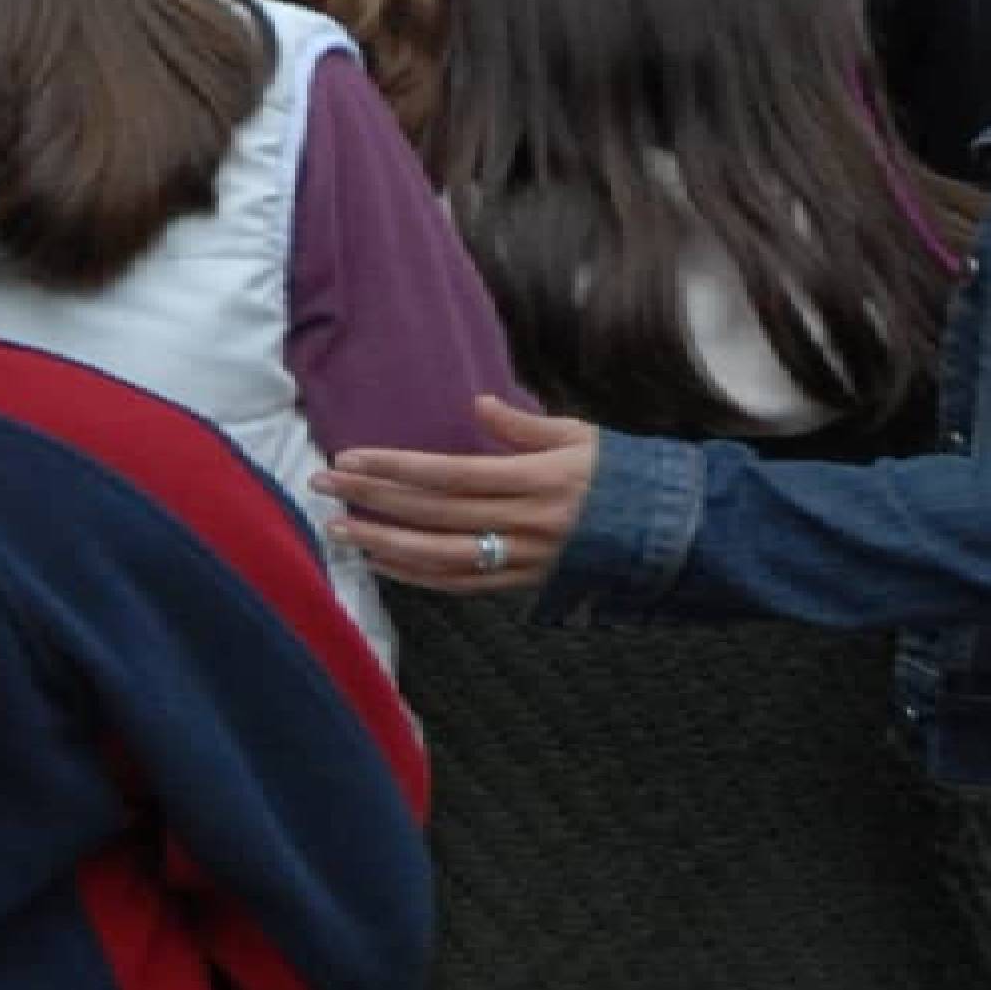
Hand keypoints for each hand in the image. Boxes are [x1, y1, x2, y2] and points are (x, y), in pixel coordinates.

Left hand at [318, 398, 605, 596]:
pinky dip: (416, 576)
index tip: (350, 458)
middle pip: (433, 514)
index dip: (394, 468)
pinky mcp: (524, 585)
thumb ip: (524, 426)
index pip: (447, 475)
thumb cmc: (620, 475)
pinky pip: (461, 585)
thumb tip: (479, 403)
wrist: (667, 533)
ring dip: (383, 544)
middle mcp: (525, 525)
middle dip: (372, 500)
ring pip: (440, 557)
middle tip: (323, 486)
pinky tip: (381, 562)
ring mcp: (523, 560)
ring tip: (338, 529)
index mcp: (535, 481)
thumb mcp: (581, 437)